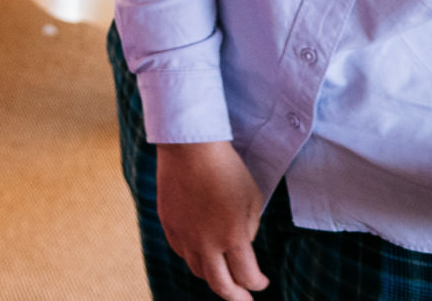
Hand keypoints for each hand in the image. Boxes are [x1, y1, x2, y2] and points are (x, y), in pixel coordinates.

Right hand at [155, 141, 269, 299]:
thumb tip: (241, 244)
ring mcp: (184, 235)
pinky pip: (181, 251)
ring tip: (222, 276)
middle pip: (221, 285)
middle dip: (236, 296)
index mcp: (233, 237)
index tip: (262, 282)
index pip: (247, 277)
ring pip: (198, 270)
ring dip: (213, 277)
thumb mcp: (252, 198)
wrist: (190, 147)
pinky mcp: (168, 223)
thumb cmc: (227, 168)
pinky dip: (194, 258)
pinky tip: (201, 253)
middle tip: (244, 299)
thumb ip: (249, 228)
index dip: (258, 284)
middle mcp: (206, 242)